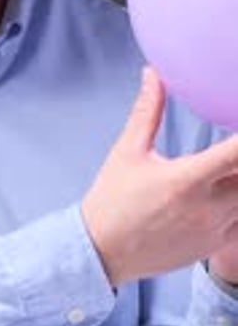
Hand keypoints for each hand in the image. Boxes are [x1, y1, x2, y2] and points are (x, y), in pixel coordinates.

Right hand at [82, 67, 237, 286]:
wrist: (102, 252)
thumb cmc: (112, 199)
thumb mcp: (128, 151)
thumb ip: (148, 111)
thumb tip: (153, 74)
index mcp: (187, 179)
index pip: (237, 152)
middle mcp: (208, 207)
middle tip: (233, 147)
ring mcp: (215, 230)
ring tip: (227, 167)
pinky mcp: (214, 247)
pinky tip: (226, 192)